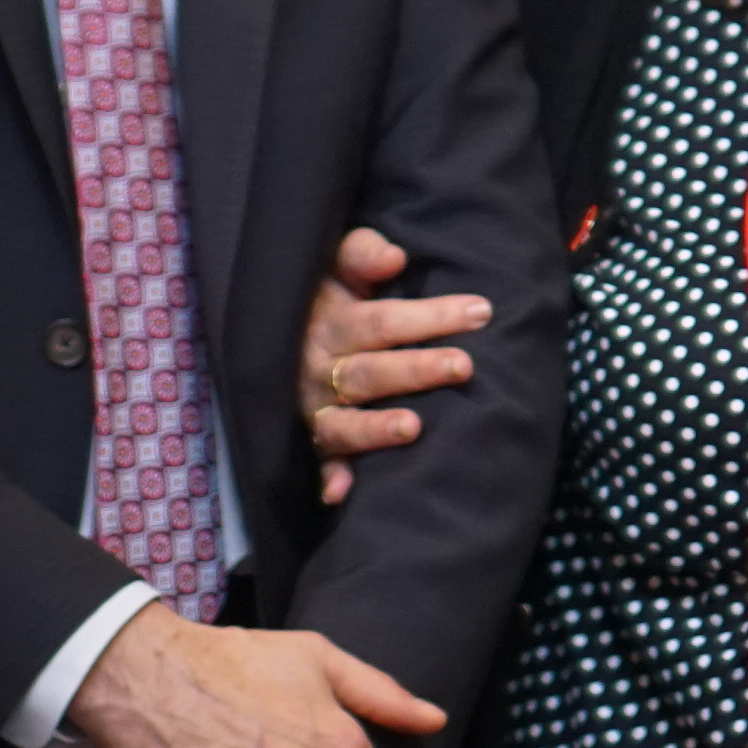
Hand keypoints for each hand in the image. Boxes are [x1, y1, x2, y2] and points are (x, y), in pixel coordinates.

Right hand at [299, 227, 483, 502]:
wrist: (265, 327)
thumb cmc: (321, 291)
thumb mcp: (333, 262)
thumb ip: (361, 253)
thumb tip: (394, 257)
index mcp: (330, 322)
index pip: (382, 320)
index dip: (430, 316)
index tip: (482, 311)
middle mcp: (316, 367)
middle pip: (370, 371)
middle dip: (416, 369)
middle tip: (464, 366)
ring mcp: (310, 407)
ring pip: (343, 421)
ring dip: (376, 428)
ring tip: (414, 427)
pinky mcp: (307, 438)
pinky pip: (317, 460)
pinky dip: (328, 478)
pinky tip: (341, 494)